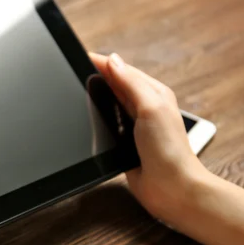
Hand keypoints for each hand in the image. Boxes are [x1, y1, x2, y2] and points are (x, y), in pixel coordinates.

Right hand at [89, 52, 211, 222]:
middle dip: (95, 78)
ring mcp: (132, 126)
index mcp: (153, 92)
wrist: (171, 187)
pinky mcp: (123, 143)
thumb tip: (112, 60)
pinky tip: (84, 119)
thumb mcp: (150, 107)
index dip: (101, 63)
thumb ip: (131, 83)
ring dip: (94, 99)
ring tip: (75, 91)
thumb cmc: (168, 148)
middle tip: (72, 73)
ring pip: (108, 105)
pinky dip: (95, 120)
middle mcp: (142, 107)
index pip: (122, 70)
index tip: (79, 57)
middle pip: (113, 86)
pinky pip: (105, 125)